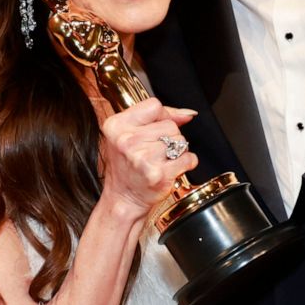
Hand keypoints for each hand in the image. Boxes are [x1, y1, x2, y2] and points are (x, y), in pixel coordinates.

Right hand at [101, 98, 198, 214]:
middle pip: (170, 125)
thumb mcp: (129, 134)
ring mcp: (142, 158)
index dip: (163, 116)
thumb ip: (157, 117)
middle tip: (154, 151)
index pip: (154, 106)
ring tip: (160, 161)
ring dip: (177, 152)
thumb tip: (187, 113)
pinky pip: (187, 158)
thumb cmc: (126, 166)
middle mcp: (127, 141)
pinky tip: (170, 169)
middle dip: (169, 138)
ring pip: (180, 141)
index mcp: (117, 126)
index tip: (159, 127)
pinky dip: (185, 163)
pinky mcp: (158, 174)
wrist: (124, 198)